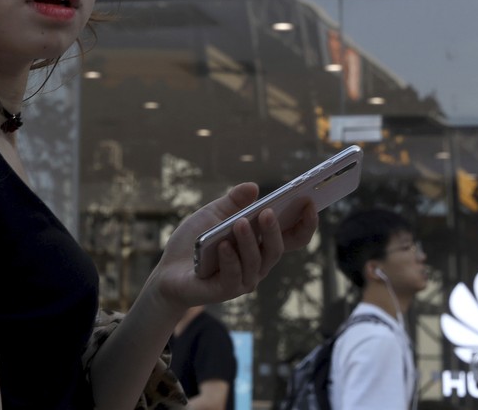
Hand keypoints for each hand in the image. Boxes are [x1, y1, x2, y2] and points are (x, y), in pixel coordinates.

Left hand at [146, 183, 318, 309]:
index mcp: (260, 244)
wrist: (168, 270)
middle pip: (276, 248)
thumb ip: (232, 201)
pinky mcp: (225, 290)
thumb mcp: (212, 214)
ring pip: (257, 262)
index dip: (306, 223)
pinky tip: (223, 245)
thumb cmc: (195, 242)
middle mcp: (257, 264)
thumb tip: (254, 187)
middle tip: (267, 211)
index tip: (310, 202)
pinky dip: (230, 259)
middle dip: (274, 229)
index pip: (292, 237)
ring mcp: (243, 279)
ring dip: (249, 241)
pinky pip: (234, 276)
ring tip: (239, 223)